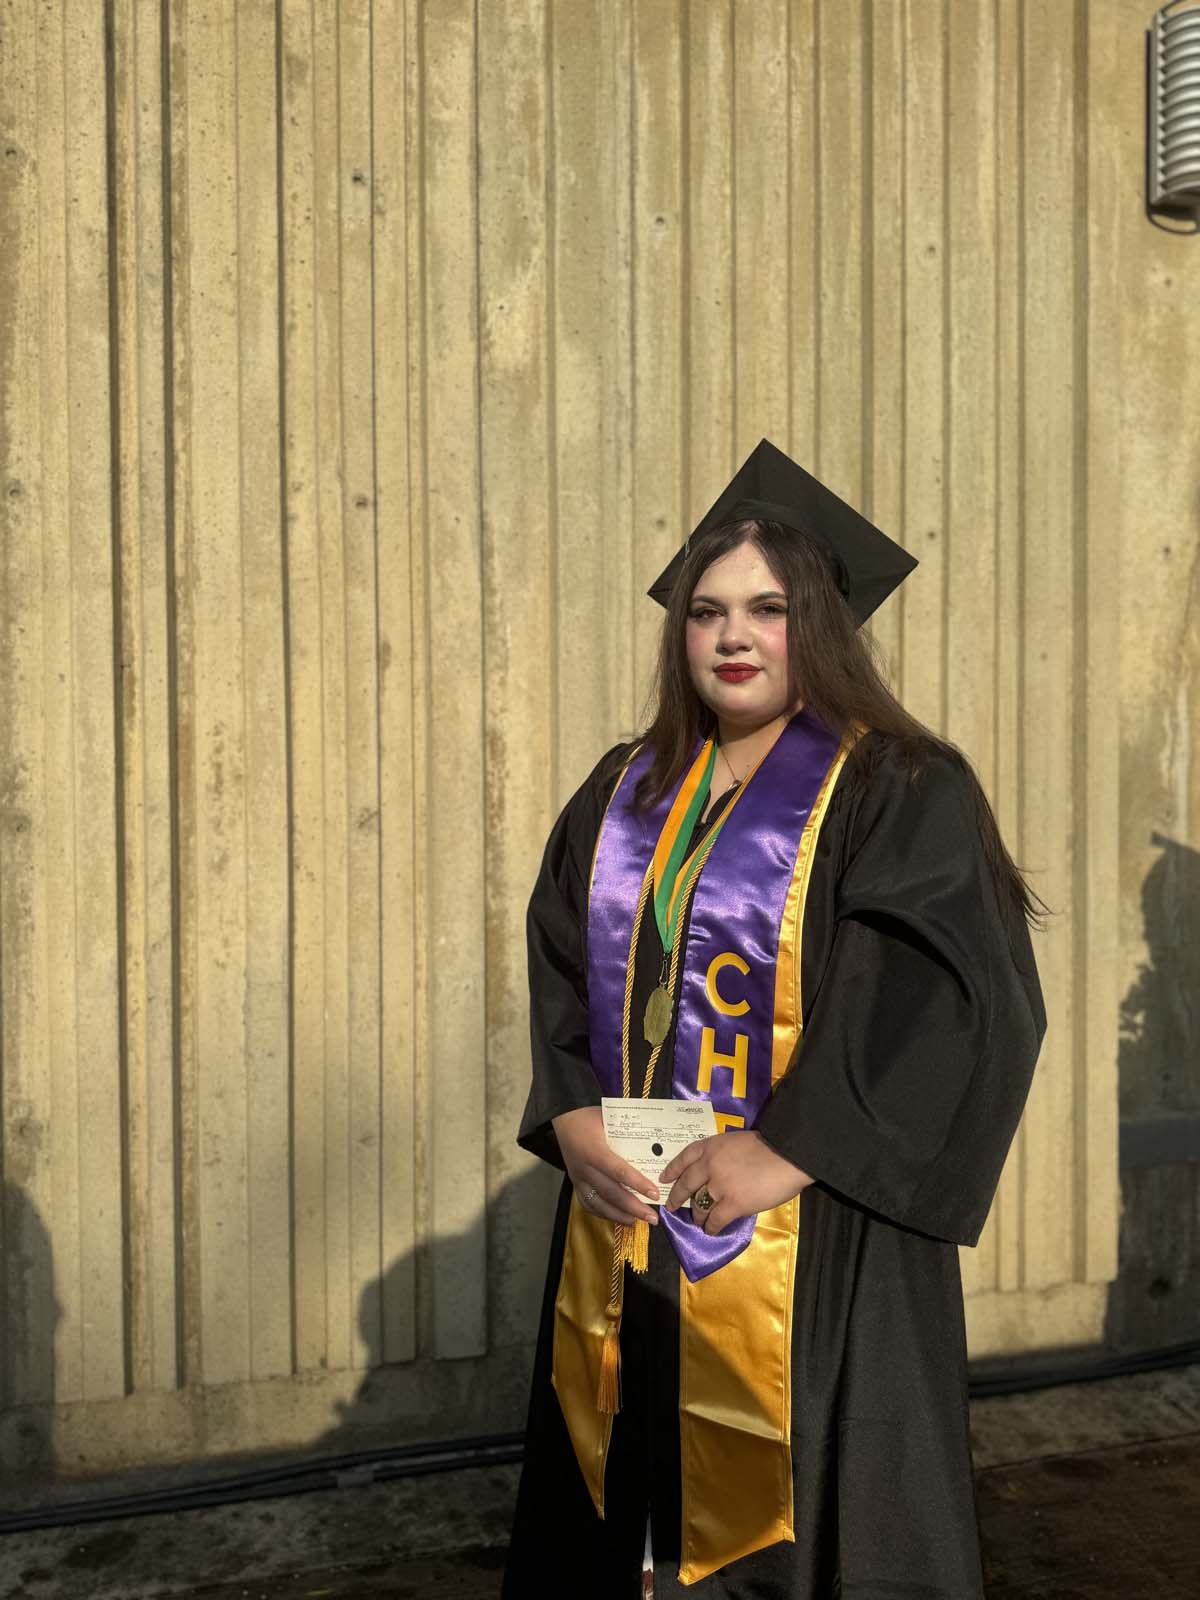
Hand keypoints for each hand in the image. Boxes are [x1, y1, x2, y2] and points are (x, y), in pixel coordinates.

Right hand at [552, 1106, 660, 1227]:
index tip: (654, 1193)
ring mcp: (578, 1178)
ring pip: (599, 1203)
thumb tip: (654, 1148)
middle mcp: (585, 1168)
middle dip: (633, 1208)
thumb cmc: (589, 1117)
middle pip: (611, 1193)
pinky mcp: (574, 1183)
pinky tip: (617, 1217)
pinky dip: (603, 1213)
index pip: (619, 1171)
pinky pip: (588, 1204)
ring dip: (619, 1215)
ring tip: (637, 1222)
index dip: (638, 1184)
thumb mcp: (610, 1120)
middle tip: (653, 1217)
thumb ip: (628, 1135)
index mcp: (595, 1151)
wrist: (564, 1118)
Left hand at [659, 1129, 813, 1234]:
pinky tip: (711, 1230)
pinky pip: (714, 1220)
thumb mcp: (737, 1142)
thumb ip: (723, 1154)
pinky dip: (711, 1227)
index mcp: (712, 1146)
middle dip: (676, 1197)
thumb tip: (718, 1170)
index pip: (684, 1157)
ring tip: (697, 1221)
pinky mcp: (733, 1204)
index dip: (672, 1169)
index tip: (664, 1179)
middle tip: (671, 1205)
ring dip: (696, 1215)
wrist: (789, 1155)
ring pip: (698, 1205)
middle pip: (686, 1184)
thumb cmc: (769, 1146)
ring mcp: (719, 1186)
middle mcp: (710, 1165)